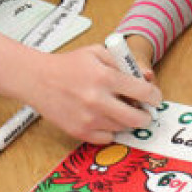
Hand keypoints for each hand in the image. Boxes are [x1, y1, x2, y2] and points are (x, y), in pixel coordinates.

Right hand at [28, 43, 161, 143]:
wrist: (37, 80)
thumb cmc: (68, 65)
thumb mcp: (97, 53)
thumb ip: (123, 63)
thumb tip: (145, 77)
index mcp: (105, 77)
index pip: (143, 92)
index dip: (154, 96)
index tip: (154, 98)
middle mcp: (98, 100)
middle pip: (137, 119)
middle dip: (146, 116)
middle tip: (144, 112)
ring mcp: (88, 119)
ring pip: (122, 129)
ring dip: (126, 121)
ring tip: (119, 110)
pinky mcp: (79, 132)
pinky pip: (107, 139)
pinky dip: (110, 131)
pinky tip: (104, 118)